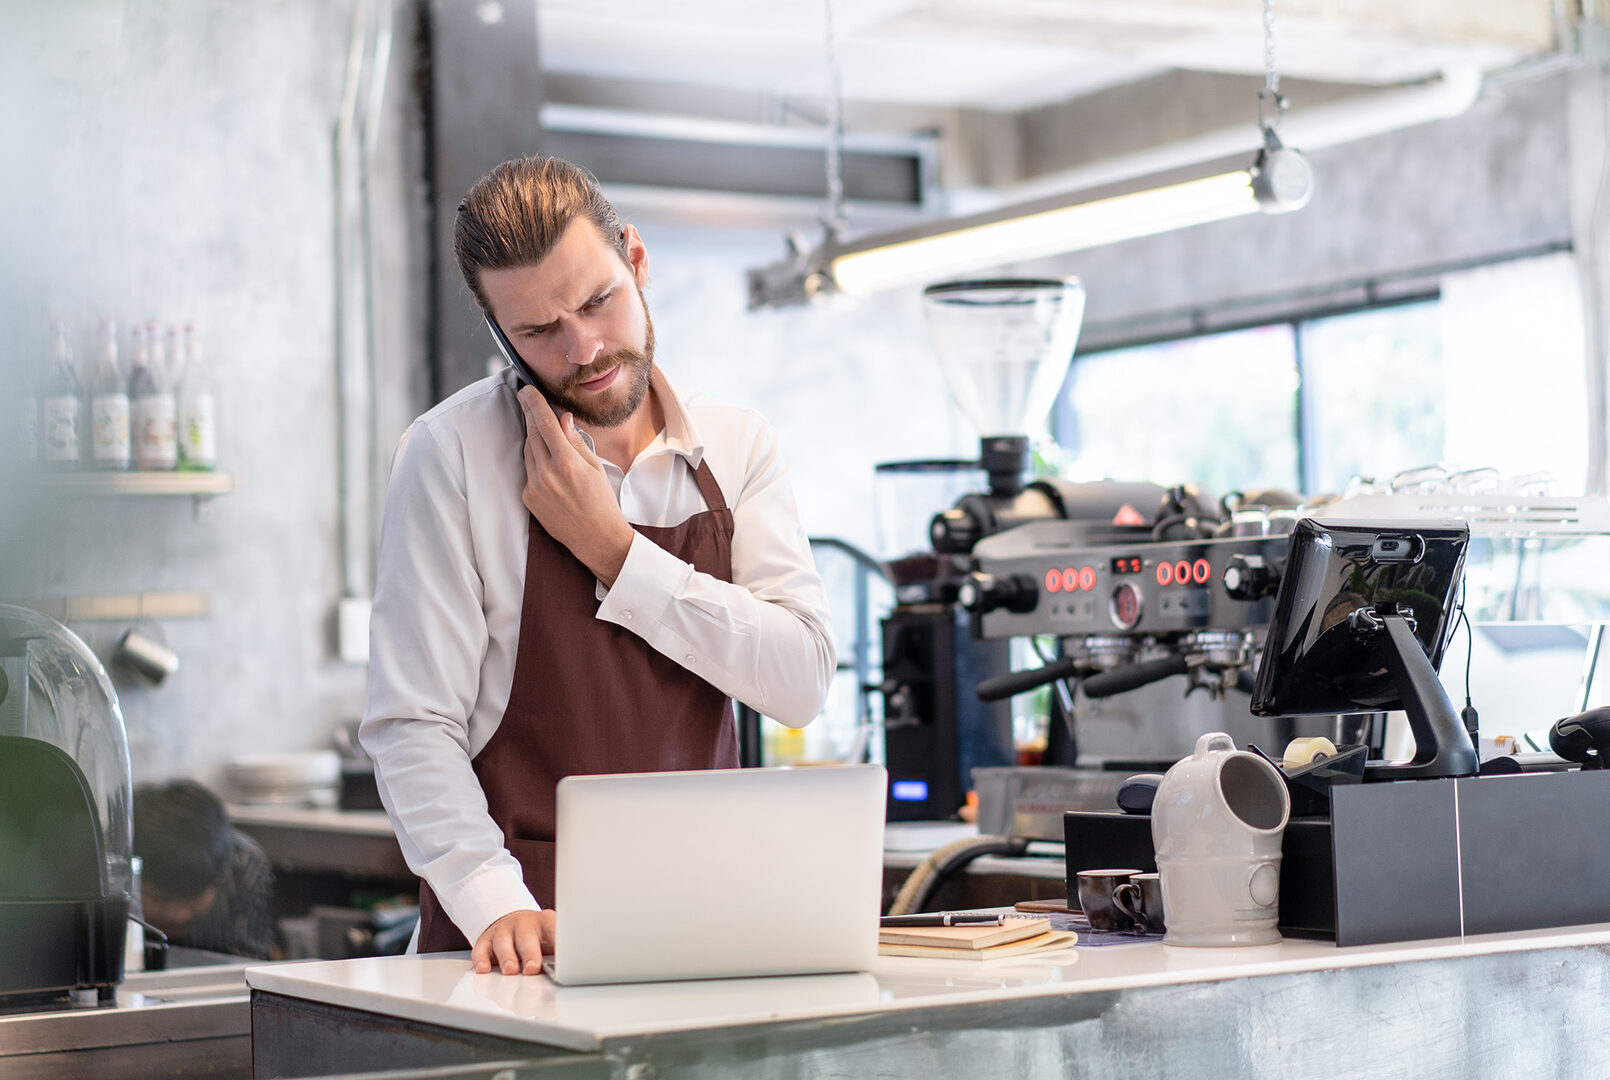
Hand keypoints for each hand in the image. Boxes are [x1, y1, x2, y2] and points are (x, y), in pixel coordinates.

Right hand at [472, 908, 556, 975]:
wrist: (514, 921)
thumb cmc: (537, 937)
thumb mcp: (551, 940)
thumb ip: (557, 954)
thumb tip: (568, 974)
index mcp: (544, 921)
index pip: (553, 928)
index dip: (557, 942)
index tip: (561, 958)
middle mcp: (523, 922)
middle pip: (526, 936)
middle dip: (530, 953)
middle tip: (532, 969)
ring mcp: (503, 929)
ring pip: (503, 941)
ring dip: (507, 957)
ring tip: (510, 971)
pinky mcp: (486, 939)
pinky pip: (481, 948)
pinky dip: (481, 959)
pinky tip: (483, 969)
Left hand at [516, 385, 634, 584]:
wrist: (596, 538)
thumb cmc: (601, 501)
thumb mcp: (595, 467)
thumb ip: (575, 441)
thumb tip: (563, 419)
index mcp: (567, 463)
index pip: (545, 424)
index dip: (534, 403)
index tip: (527, 390)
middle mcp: (547, 474)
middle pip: (532, 434)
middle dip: (530, 415)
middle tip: (527, 399)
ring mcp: (535, 487)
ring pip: (528, 451)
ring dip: (533, 438)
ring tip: (543, 431)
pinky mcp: (528, 497)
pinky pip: (528, 470)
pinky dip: (535, 461)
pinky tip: (547, 463)